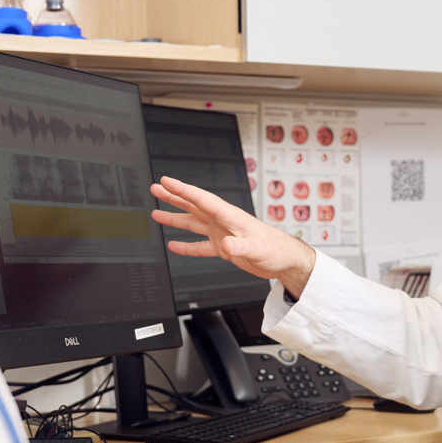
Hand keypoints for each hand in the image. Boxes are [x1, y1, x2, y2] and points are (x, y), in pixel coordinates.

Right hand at [149, 176, 318, 296]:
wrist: (285, 261)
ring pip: (193, 223)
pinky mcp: (224, 248)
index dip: (183, 189)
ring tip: (157, 214)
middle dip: (174, 196)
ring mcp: (222, 234)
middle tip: (156, 188)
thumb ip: (241, 247)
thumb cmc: (277, 249)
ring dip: (175, 218)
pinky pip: (200, 246)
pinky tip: (174, 245)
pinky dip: (187, 246)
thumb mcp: (258, 248)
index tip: (166, 181)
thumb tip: (226, 246)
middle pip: (193, 205)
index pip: (202, 199)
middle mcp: (223, 222)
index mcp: (230, 216)